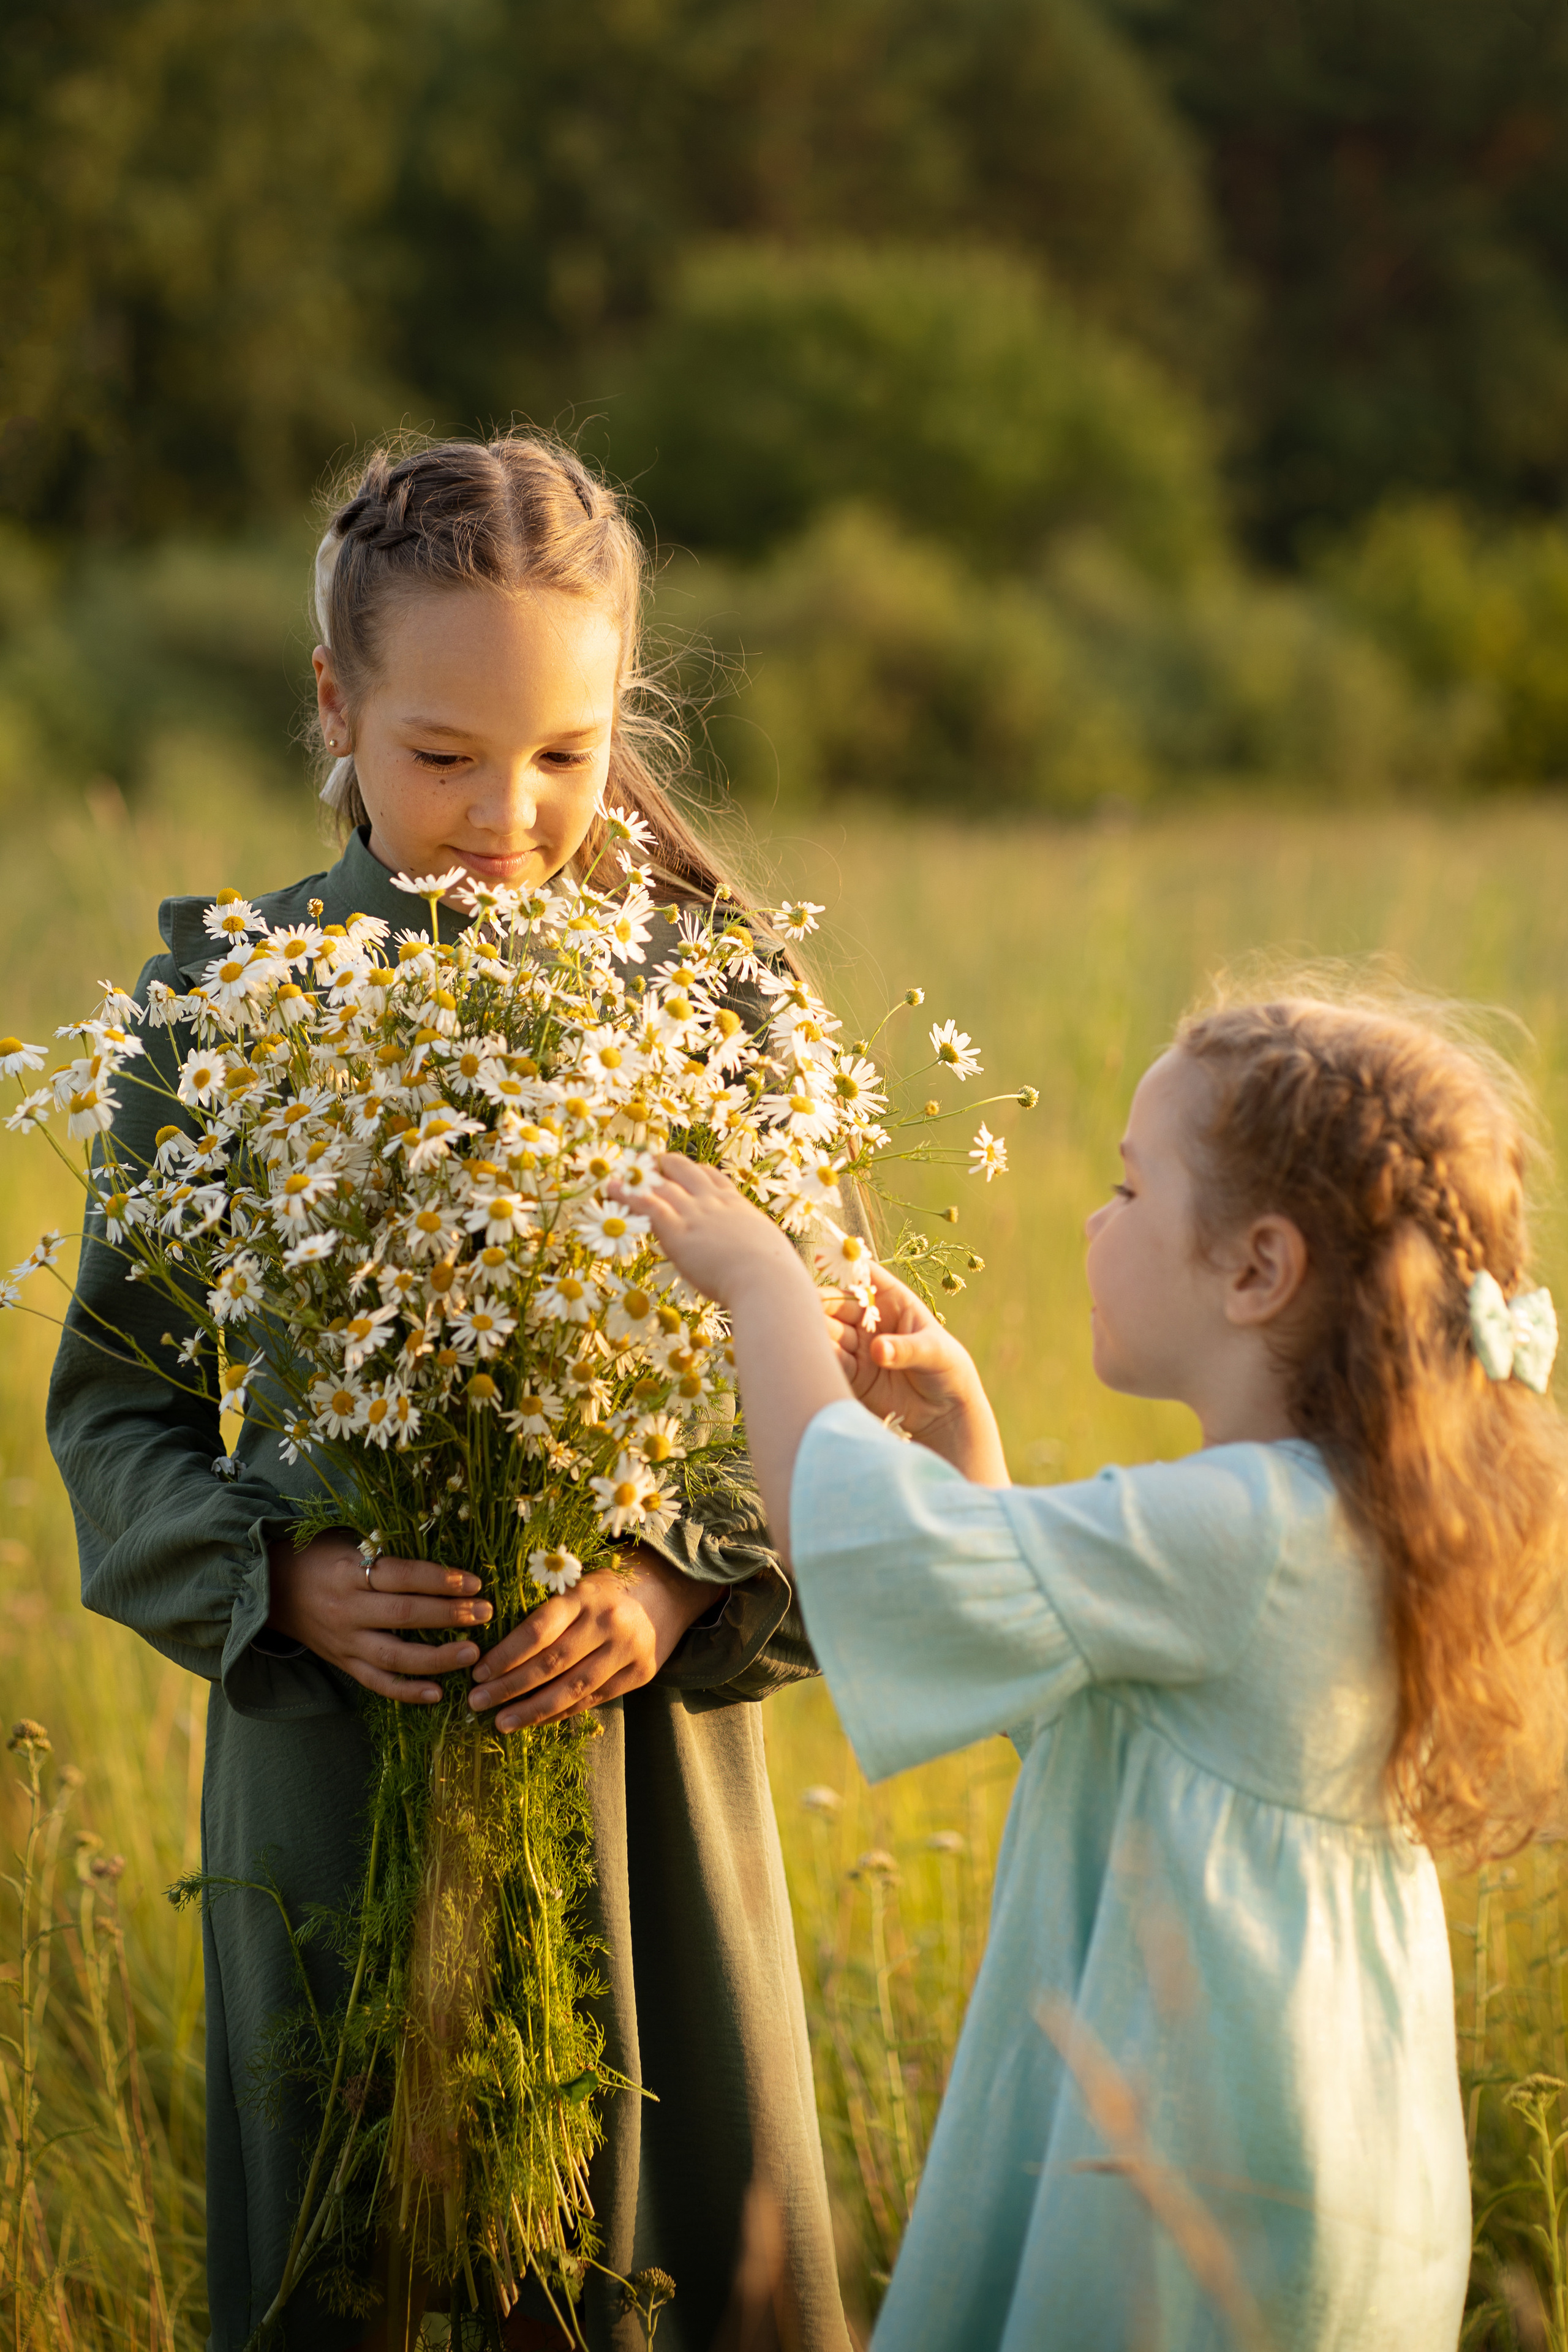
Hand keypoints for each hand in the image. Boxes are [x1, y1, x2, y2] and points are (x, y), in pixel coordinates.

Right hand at [266, 1533, 491, 1702]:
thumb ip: (388, 1550)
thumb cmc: (321, 1556)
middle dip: (450, 1615)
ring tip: (473, 1654)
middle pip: (405, 1615)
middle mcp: (346, 1609)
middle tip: (486, 1613)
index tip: (475, 1583)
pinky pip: (377, 1683)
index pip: (402, 1575)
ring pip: (395, 1656)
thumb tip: (446, 1547)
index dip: (441, 1579)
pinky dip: (408, 1692)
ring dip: (438, 1658)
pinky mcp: (342, 1663)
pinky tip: (439, 1693)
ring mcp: (344, 1641)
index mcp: (348, 1571)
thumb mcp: (349, 1541)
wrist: (272, 1588)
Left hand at [467, 1547, 713, 1731]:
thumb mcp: (578, 1584)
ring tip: (501, 1722)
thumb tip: (494, 1647)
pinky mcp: (641, 1673)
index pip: (538, 1630)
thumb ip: (547, 1610)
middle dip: (509, 1687)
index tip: (478, 1672)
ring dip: (532, 1709)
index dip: (505, 1655)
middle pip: (551, 1663)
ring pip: (572, 1688)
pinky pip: (594, 1699)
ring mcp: (628, 1650)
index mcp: (585, 1594)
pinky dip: (562, 1712)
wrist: (670, 1590)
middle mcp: (608, 1622)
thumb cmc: (607, 1588)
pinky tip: (536, 1720)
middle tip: (477, 1702)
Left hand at [614, 1153, 805, 1310]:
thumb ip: (759, 1252)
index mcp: (737, 1207)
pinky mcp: (676, 1230)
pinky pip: (645, 1204)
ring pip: (661, 1183)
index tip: (684, 1171)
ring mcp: (694, 1213)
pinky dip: (625, 1194)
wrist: (767, 1281)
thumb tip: (767, 1265)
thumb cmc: (775, 1278)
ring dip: (638, 1177)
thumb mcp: (770, 1255)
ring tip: (621, 1173)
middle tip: (649, 1166)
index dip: (695, 1172)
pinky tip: (609, 1188)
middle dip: (665, 1165)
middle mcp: (713, 1202)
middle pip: (684, 1169)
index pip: (713, 1178)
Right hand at [827, 1263, 1009, 1484]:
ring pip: (830, 1332)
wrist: (945, 1413)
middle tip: (808, 1309)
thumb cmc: (948, 1370)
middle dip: (823, 1304)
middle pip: (838, 1304)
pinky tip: (817, 1358)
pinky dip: (823, 1359)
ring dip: (819, 1332)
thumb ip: (906, 1349)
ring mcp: (858, 1346)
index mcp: (893, 1301)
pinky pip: (833, 1362)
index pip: (865, 1276)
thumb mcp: (934, 1353)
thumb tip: (878, 1350)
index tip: (824, 1261)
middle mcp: (870, 1320)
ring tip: (809, 1335)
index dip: (845, 1267)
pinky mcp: (851, 1374)